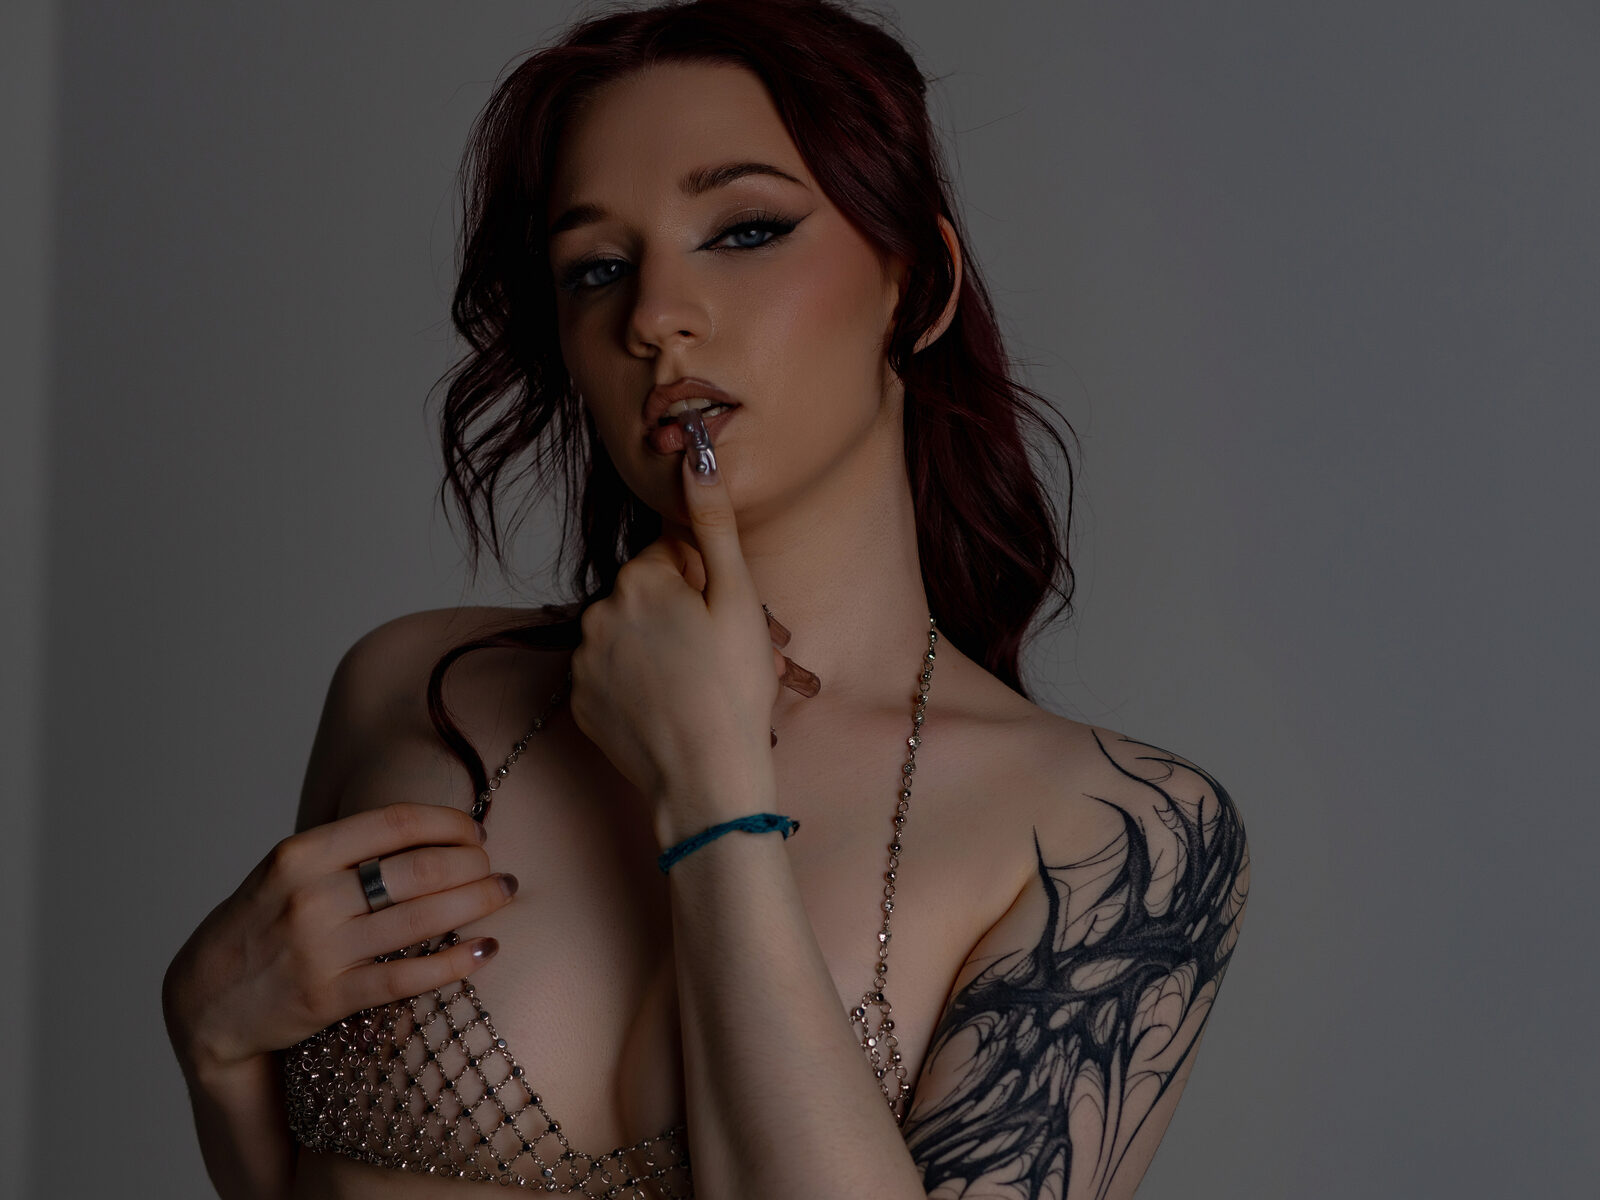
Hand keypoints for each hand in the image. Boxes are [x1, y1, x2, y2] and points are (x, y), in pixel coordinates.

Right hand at [161, 803, 514, 1079]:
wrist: (204, 1000)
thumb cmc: (262, 924)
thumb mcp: (287, 870)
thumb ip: (347, 849)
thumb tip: (433, 829)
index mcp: (301, 853)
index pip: (395, 823)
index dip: (448, 823)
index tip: (476, 831)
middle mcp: (310, 896)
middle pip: (419, 869)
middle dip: (473, 864)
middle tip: (496, 868)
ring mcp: (320, 949)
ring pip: (422, 918)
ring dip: (477, 902)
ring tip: (504, 893)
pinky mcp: (329, 997)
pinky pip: (407, 976)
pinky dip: (455, 961)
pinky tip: (485, 949)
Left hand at [566, 415, 812, 825]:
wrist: (705, 781)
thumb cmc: (732, 690)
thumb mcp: (738, 598)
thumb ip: (712, 522)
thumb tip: (696, 453)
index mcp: (638, 578)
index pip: (672, 554)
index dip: (706, 583)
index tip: (726, 619)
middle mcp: (598, 611)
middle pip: (648, 595)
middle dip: (684, 616)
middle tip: (722, 657)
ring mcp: (583, 660)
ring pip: (629, 635)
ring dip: (659, 649)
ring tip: (699, 687)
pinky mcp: (579, 702)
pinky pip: (611, 676)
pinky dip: (637, 685)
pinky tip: (669, 707)